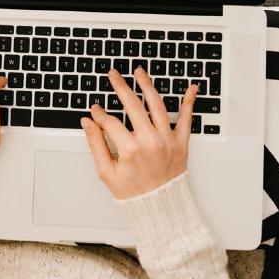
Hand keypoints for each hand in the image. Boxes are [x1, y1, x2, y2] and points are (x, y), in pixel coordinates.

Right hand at [79, 68, 197, 198]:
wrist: (160, 205)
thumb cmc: (133, 191)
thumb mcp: (107, 171)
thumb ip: (96, 144)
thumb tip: (88, 122)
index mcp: (130, 150)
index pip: (110, 122)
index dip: (99, 113)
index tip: (95, 109)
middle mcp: (150, 141)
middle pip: (132, 105)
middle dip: (120, 86)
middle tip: (114, 75)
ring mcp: (167, 140)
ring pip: (157, 104)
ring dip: (147, 85)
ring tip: (139, 73)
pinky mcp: (181, 142)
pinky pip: (186, 118)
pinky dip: (189, 102)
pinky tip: (191, 88)